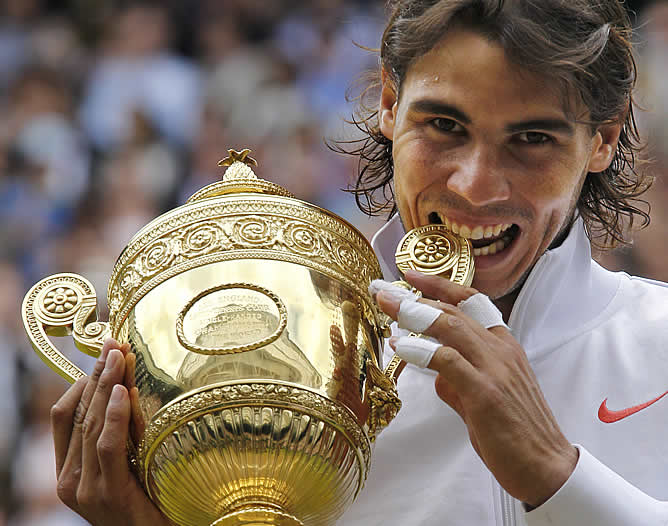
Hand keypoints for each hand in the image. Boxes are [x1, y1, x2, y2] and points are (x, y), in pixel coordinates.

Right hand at [51, 338, 171, 525]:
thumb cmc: (149, 502)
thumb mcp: (128, 465)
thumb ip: (121, 435)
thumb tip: (127, 387)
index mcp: (69, 471)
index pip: (65, 416)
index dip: (82, 382)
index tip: (104, 355)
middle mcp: (70, 480)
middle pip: (79, 414)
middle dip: (97, 376)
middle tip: (113, 345)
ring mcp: (86, 488)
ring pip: (92, 425)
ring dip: (107, 386)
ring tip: (119, 356)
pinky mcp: (108, 494)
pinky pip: (108, 445)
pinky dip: (115, 415)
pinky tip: (124, 391)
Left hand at [377, 271, 577, 507]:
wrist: (547, 467)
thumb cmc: (516, 432)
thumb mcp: (484, 396)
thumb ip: (458, 380)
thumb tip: (435, 373)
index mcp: (503, 345)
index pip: (471, 301)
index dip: (440, 285)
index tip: (411, 276)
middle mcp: (500, 349)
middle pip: (453, 309)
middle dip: (414, 297)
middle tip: (383, 291)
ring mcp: (494, 368)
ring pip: (450, 325)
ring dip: (413, 314)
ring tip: (386, 307)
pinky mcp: (485, 392)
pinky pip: (446, 361)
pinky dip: (420, 350)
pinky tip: (399, 348)